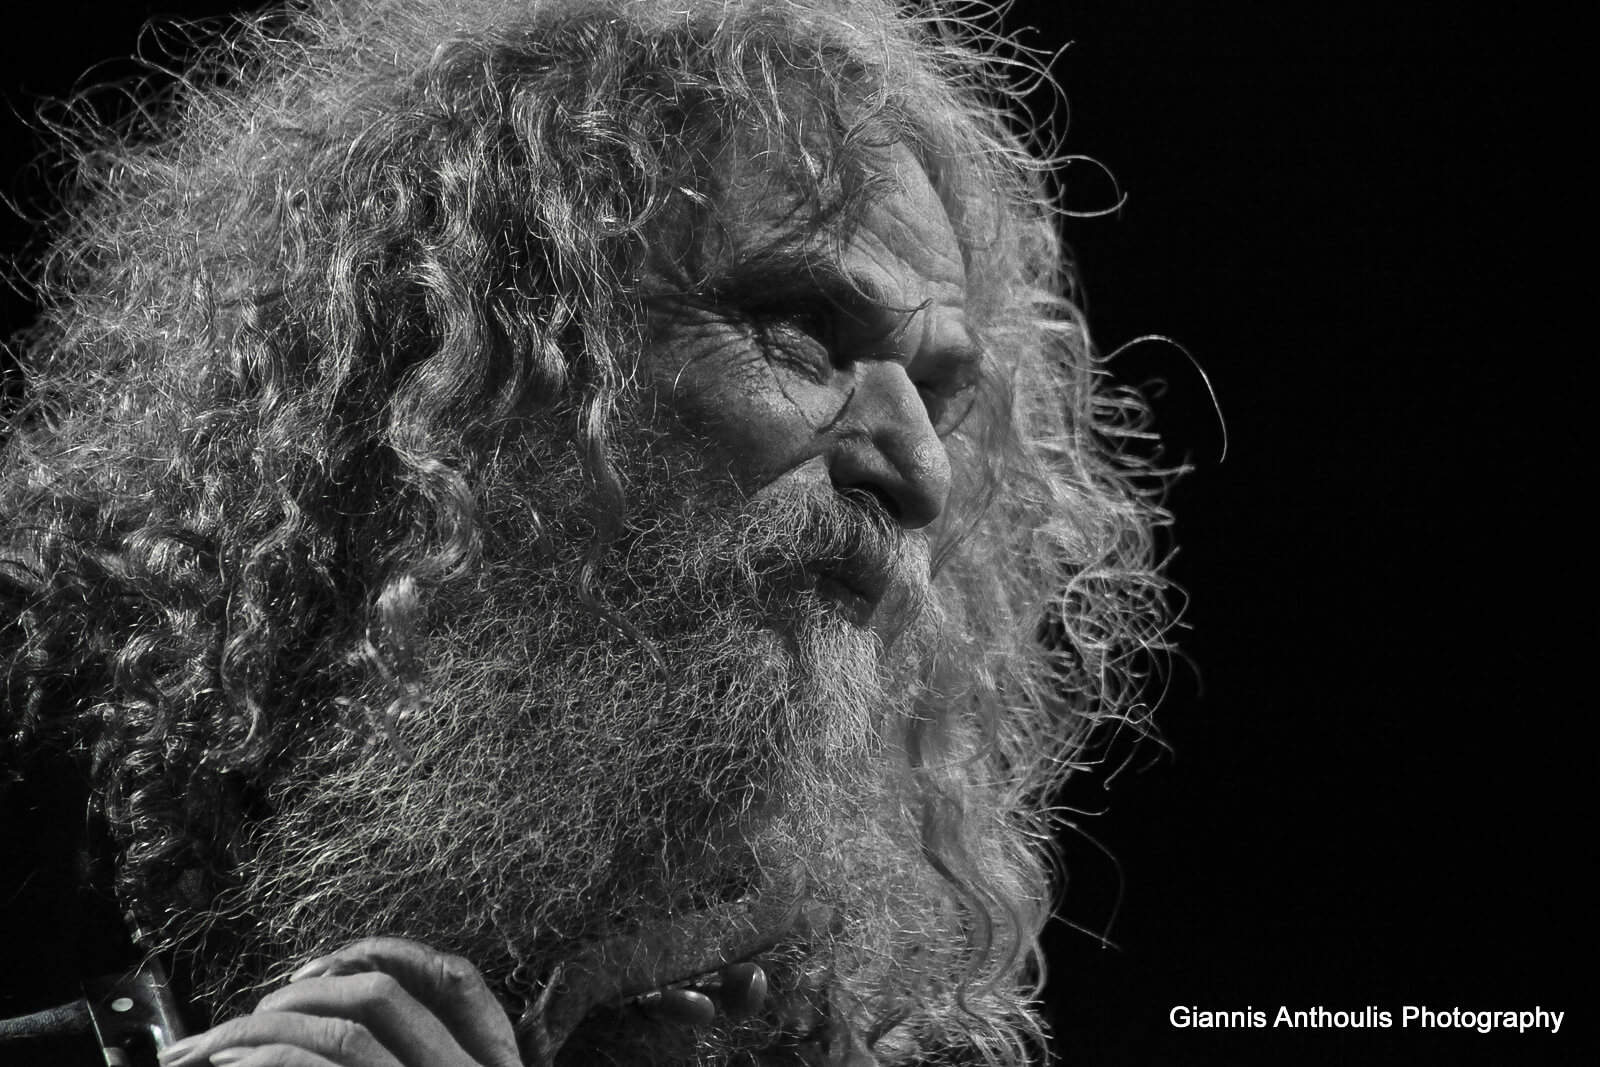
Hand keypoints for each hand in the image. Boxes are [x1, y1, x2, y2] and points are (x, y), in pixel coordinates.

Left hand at [157, 937, 522, 1066]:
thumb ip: (427, 1052)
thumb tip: (348, 1003)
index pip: (460, 981)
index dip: (387, 954)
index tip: (323, 963)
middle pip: (383, 997)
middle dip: (303, 991)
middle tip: (251, 1012)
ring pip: (338, 1033)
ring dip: (261, 1029)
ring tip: (210, 1047)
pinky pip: (314, 1066)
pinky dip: (264, 1058)